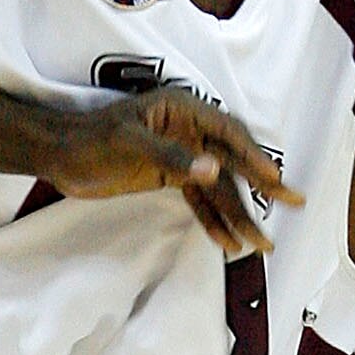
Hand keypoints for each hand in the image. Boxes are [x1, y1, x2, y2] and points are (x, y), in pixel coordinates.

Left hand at [33, 89, 301, 255]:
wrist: (59, 156)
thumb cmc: (90, 140)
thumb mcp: (128, 143)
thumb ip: (171, 157)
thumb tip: (214, 171)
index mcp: (183, 110)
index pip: (229, 133)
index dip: (255, 157)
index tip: (275, 181)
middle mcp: (190, 130)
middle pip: (234, 160)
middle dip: (262, 186)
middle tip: (295, 203)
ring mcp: (183, 155)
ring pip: (220, 187)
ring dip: (240, 215)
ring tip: (263, 245)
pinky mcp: (171, 177)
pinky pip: (201, 200)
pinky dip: (214, 222)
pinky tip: (228, 244)